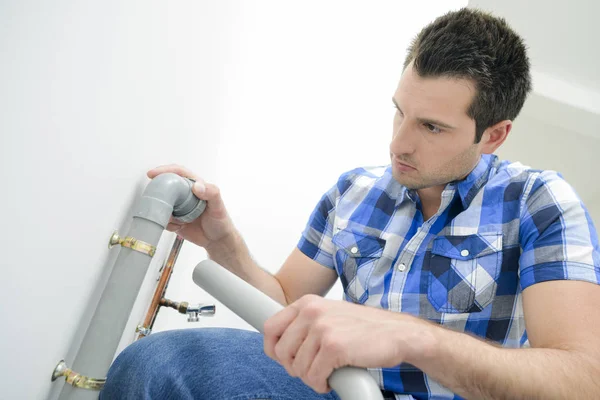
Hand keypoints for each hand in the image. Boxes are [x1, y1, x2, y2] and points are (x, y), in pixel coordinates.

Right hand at [147, 164, 234, 247]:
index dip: (165, 170)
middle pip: (166, 186)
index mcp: (194, 186)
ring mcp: (178, 208)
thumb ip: (211, 193)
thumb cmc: (221, 221)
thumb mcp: (218, 205)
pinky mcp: (174, 221)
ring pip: (162, 204)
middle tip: (154, 197)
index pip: (178, 173)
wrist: (217, 240)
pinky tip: (178, 226)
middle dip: (158, 191)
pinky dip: (167, 223)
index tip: (154, 173)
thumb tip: (196, 186)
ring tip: (174, 218)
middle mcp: (184, 195)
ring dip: (162, 210)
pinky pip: (164, 219)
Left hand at [263, 295, 428, 393]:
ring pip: (298, 368)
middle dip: (294, 367)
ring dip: (310, 378)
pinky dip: (320, 384)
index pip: (270, 327)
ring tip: (325, 374)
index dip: (273, 349)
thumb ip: (305, 324)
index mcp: (307, 302)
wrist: (398, 333)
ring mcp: (322, 329)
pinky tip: (331, 379)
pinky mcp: (334, 347)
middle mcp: (311, 312)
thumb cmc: (364, 328)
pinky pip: (313, 377)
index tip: (285, 360)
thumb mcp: (329, 314)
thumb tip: (279, 345)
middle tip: (312, 370)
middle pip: (281, 351)